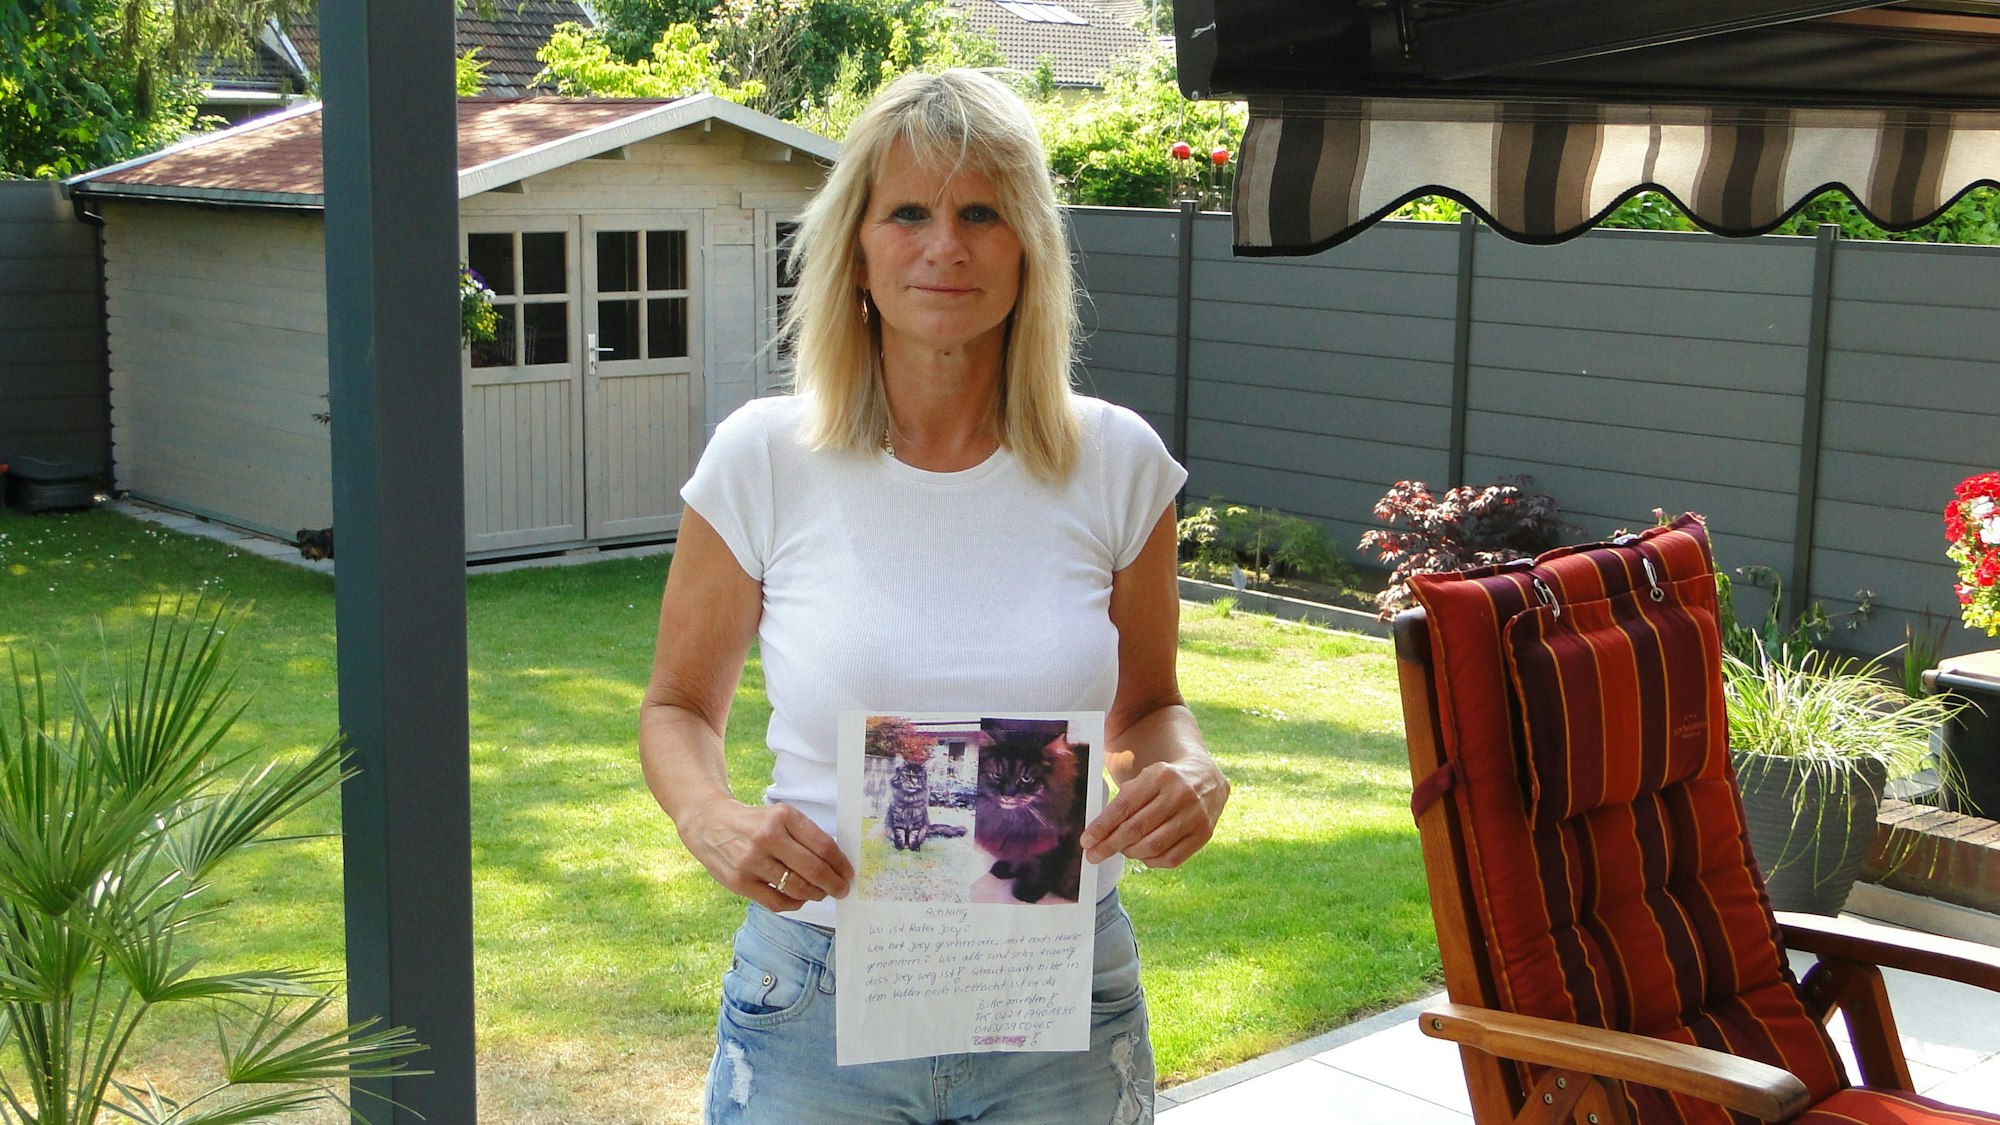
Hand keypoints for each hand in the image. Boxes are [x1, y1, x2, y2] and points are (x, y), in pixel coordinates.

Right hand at [677, 797, 852, 912]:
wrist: (708, 823)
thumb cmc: (753, 822)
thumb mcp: (780, 816)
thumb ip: (805, 836)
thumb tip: (835, 865)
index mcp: (783, 817)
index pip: (823, 846)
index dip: (841, 864)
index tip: (848, 874)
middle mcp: (767, 838)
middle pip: (813, 869)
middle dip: (833, 884)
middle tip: (842, 890)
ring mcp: (751, 862)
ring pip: (796, 888)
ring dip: (815, 894)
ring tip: (820, 893)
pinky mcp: (739, 883)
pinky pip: (777, 902)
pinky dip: (794, 904)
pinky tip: (798, 898)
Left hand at [1079, 755, 1227, 867]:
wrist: (1206, 779)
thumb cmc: (1164, 782)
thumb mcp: (1144, 777)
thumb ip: (1122, 799)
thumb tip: (1096, 832)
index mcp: (1160, 776)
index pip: (1124, 806)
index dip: (1102, 826)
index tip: (1085, 841)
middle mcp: (1180, 795)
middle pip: (1137, 829)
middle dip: (1110, 845)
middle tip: (1093, 855)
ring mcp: (1195, 816)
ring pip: (1153, 846)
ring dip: (1130, 853)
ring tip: (1120, 850)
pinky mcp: (1204, 834)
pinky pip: (1171, 858)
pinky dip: (1151, 861)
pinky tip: (1142, 854)